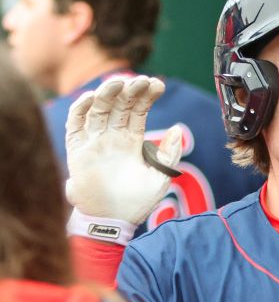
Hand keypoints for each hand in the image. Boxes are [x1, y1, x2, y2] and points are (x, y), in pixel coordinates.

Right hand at [65, 76, 182, 224]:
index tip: (158, 84)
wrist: (113, 221)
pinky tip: (93, 97)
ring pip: (99, 109)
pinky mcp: (77, 150)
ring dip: (107, 93)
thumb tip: (178, 128)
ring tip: (120, 81)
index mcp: (132, 141)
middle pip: (120, 105)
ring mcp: (94, 141)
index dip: (147, 96)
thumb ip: (169, 153)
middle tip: (143, 80)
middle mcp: (112, 137)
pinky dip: (82, 109)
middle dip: (131, 90)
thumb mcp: (161, 176)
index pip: (138, 110)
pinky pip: (76, 125)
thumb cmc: (137, 202)